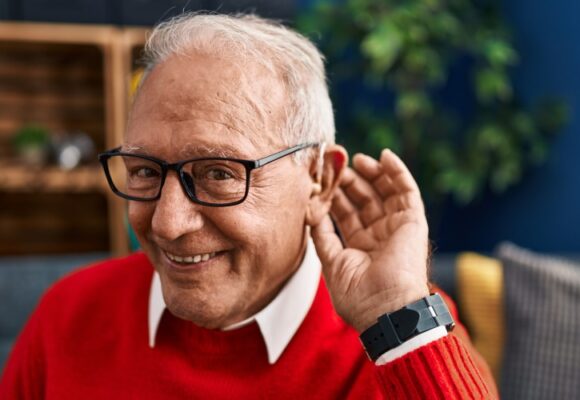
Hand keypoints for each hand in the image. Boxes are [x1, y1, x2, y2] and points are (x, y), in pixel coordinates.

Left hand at [311, 149, 429, 332]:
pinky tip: (385, 156)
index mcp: (360, 247)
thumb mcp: (331, 262)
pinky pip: (407, 191)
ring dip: (371, 173)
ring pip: (384, 191)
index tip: (321, 178)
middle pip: (363, 199)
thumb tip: (310, 212)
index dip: (335, 195)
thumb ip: (322, 236)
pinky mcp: (413, 221)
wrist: (386, 309)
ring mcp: (396, 227)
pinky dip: (397, 172)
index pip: (346, 214)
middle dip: (350, 181)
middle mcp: (379, 235)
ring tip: (356, 159)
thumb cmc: (359, 296)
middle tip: (336, 165)